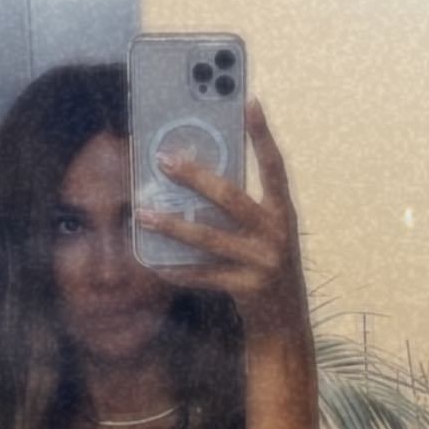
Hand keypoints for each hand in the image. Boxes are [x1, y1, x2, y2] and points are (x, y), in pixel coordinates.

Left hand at [135, 98, 309, 341]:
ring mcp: (263, 263)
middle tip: (164, 160)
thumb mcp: (265, 236)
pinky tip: (154, 262)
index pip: (275, 167)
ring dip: (172, 225)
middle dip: (195, 177)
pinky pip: (204, 275)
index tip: (251, 103)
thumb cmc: (267, 269)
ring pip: (209, 238)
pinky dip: (177, 269)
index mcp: (284, 214)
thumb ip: (241, 211)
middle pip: (231, 198)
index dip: (263, 136)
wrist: (285, 325)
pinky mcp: (247, 290)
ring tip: (143, 214)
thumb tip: (197, 182)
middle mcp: (277, 235)